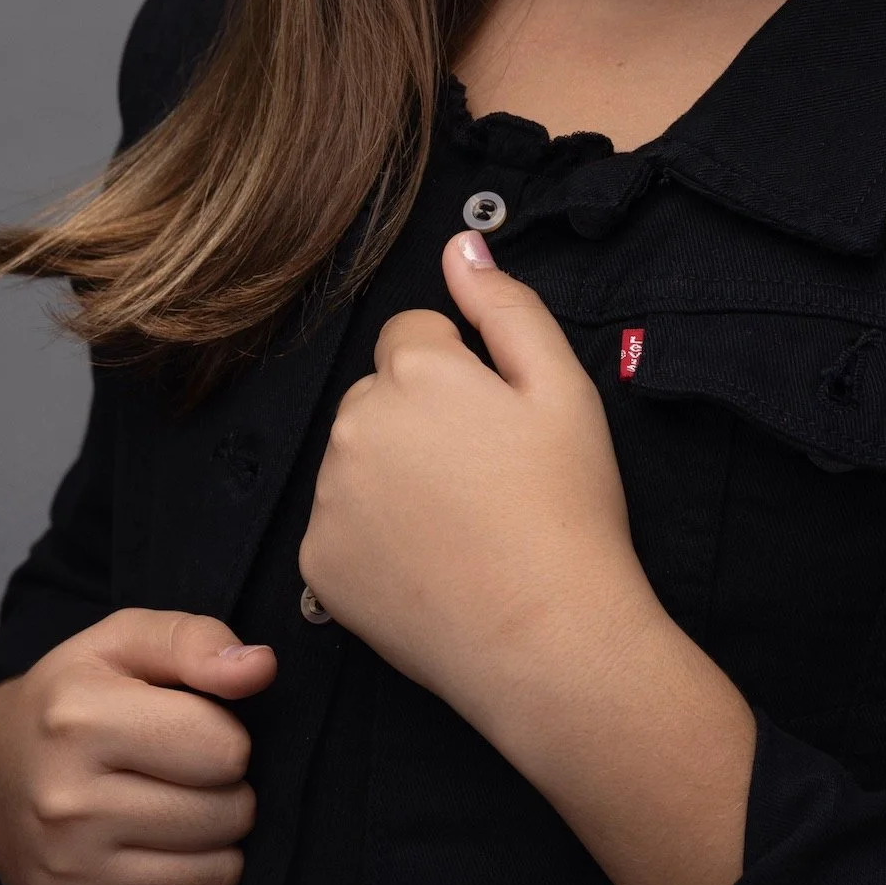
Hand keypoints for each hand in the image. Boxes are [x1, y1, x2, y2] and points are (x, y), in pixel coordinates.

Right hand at [0, 608, 275, 884]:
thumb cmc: (77, 698)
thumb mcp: (126, 641)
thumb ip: (196, 642)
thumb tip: (261, 668)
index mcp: (81, 721)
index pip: (224, 750)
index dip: (228, 737)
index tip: (197, 731)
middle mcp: (65, 804)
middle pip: (226, 816)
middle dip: (229, 793)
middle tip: (193, 779)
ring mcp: (64, 873)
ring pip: (213, 877)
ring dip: (217, 847)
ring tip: (182, 816)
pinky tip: (162, 862)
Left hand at [299, 231, 653, 733]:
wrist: (549, 639)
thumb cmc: (568, 510)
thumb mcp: (563, 389)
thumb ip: (506, 306)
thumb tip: (461, 244)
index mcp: (416, 370)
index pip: (414, 334)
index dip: (462, 373)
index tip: (497, 424)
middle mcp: (355, 423)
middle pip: (379, 392)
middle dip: (420, 417)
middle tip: (483, 477)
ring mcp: (329, 496)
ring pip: (356, 455)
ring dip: (394, 473)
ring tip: (460, 523)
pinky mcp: (318, 560)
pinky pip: (338, 521)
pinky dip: (373, 535)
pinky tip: (430, 561)